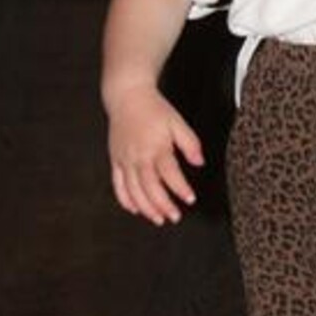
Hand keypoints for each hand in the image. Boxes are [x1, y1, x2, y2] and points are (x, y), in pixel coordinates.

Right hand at [107, 84, 203, 224]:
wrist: (127, 96)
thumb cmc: (154, 109)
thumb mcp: (178, 122)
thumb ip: (190, 143)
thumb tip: (200, 162)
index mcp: (155, 147)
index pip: (169, 174)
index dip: (180, 188)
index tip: (190, 199)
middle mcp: (138, 156)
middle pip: (150, 187)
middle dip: (163, 205)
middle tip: (174, 217)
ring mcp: (124, 159)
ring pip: (133, 190)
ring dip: (146, 207)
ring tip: (158, 219)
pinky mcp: (115, 160)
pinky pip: (118, 184)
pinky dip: (125, 199)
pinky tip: (135, 209)